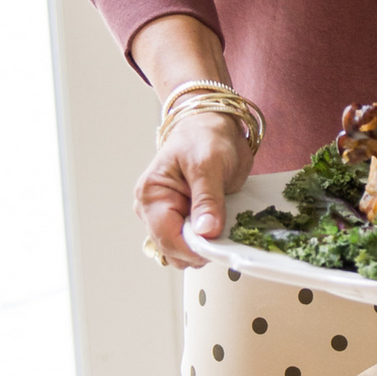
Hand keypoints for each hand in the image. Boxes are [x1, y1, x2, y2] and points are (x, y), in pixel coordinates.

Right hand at [136, 111, 252, 269]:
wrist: (212, 125)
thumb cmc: (205, 136)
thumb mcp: (209, 164)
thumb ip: (208, 199)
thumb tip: (206, 231)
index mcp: (151, 195)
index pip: (167, 238)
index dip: (194, 248)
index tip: (219, 245)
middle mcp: (152, 210)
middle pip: (172, 250)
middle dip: (199, 249)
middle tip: (225, 233)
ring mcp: (165, 216)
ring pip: (182, 251)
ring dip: (205, 247)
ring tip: (224, 226)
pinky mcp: (180, 219)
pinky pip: (192, 242)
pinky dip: (208, 241)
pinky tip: (221, 227)